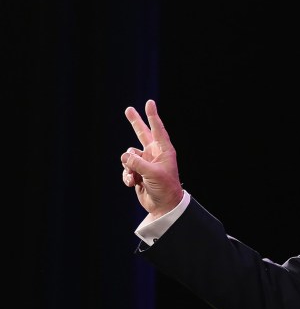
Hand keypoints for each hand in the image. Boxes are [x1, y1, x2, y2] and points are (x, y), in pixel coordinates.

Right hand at [121, 99, 183, 217]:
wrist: (163, 206)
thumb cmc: (165, 188)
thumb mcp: (153, 173)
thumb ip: (137, 162)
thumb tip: (125, 157)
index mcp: (164, 151)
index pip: (157, 130)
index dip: (153, 116)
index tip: (150, 102)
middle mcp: (154, 154)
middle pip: (142, 134)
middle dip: (135, 122)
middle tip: (129, 109)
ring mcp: (145, 163)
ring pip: (128, 156)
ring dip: (129, 167)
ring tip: (136, 177)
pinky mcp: (137, 173)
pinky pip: (126, 169)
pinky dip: (127, 176)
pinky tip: (133, 183)